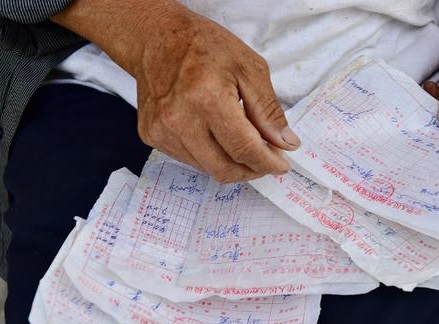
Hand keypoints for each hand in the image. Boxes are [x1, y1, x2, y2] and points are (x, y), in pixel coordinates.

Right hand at [54, 0, 299, 181]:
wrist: (156, 38)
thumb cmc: (205, 47)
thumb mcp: (250, 68)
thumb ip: (269, 110)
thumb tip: (285, 144)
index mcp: (207, 99)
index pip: (244, 149)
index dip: (267, 163)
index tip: (282, 165)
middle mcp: (180, 120)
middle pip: (225, 169)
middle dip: (252, 170)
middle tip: (267, 159)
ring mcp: (162, 131)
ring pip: (208, 169)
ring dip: (233, 164)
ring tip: (244, 144)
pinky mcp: (152, 136)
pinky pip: (191, 161)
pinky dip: (212, 156)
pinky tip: (219, 137)